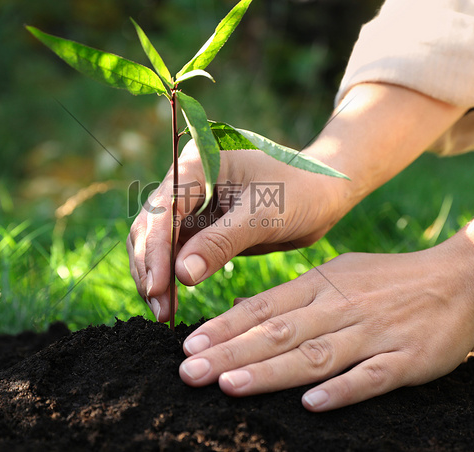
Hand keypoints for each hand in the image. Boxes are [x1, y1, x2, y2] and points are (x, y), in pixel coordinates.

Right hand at [127, 140, 345, 320]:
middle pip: (151, 225)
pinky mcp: (199, 226)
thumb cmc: (301, 192)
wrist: (324, 195)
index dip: (156, 248)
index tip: (157, 286)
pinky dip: (169, 277)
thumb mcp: (264, 215)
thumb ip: (221, 242)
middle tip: (159, 308)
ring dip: (155, 276)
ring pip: (156, 242)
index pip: (164, 207)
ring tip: (163, 312)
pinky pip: (174, 253)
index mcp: (198, 162)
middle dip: (150, 267)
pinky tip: (170, 302)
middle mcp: (187, 179)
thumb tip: (181, 275)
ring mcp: (191, 203)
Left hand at [178, 245, 473, 410]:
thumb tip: (245, 310)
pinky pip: (371, 377)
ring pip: (315, 354)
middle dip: (231, 353)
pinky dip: (342, 390)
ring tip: (230, 385)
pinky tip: (312, 403)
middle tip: (189, 372)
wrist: (461, 277)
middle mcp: (340, 307)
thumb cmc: (389, 279)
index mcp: (321, 285)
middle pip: (278, 333)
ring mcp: (373, 333)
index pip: (263, 307)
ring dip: (271, 371)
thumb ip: (295, 295)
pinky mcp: (406, 359)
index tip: (188, 346)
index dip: (225, 327)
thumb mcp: (338, 273)